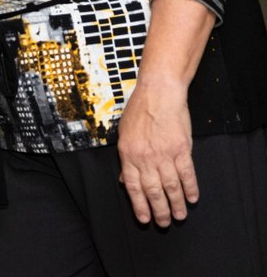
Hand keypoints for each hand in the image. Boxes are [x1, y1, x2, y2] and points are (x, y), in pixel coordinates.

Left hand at [116, 76, 197, 226]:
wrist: (158, 93)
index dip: (139, 205)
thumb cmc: (140, 111)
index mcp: (128, 154)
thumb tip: (124, 180)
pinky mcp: (181, 149)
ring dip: (176, 203)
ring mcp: (164, 154)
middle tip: (163, 222)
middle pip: (153, 190)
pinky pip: (187, 174)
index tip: (144, 218)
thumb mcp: (124, 134)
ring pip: (171, 186)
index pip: (133, 186)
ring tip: (179, 216)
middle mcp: (145, 157)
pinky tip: (192, 198)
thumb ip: (126, 159)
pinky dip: (190, 188)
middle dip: (158, 210)